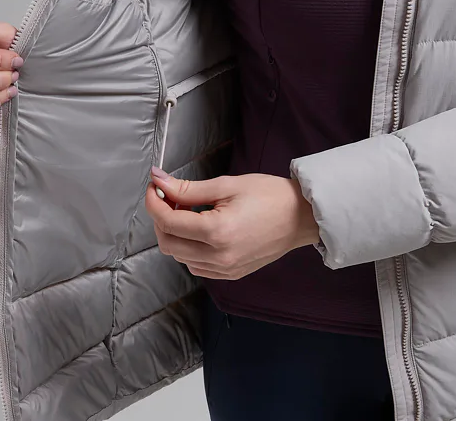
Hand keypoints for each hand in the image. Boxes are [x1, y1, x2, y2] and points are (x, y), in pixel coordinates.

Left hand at [145, 168, 319, 279]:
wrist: (301, 217)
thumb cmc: (270, 196)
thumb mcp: (226, 185)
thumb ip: (189, 188)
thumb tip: (159, 182)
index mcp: (217, 232)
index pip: (168, 221)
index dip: (154, 201)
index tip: (154, 187)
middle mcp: (218, 257)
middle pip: (167, 243)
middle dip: (161, 218)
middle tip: (169, 196)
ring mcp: (224, 269)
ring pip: (179, 256)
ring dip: (174, 233)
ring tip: (187, 211)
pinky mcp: (230, 274)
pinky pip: (195, 265)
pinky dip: (188, 248)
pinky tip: (199, 230)